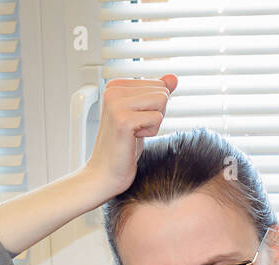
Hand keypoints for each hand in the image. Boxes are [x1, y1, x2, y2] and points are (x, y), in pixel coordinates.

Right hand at [82, 74, 177, 196]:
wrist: (105, 173)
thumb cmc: (123, 147)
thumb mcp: (142, 115)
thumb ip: (156, 94)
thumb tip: (173, 78)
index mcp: (116, 85)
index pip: (158, 85)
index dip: (154, 108)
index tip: (134, 121)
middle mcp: (113, 90)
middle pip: (161, 92)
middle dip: (155, 114)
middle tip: (135, 129)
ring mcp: (116, 104)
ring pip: (161, 102)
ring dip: (153, 124)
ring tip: (133, 134)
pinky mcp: (123, 120)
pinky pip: (157, 118)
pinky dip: (150, 133)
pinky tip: (132, 139)